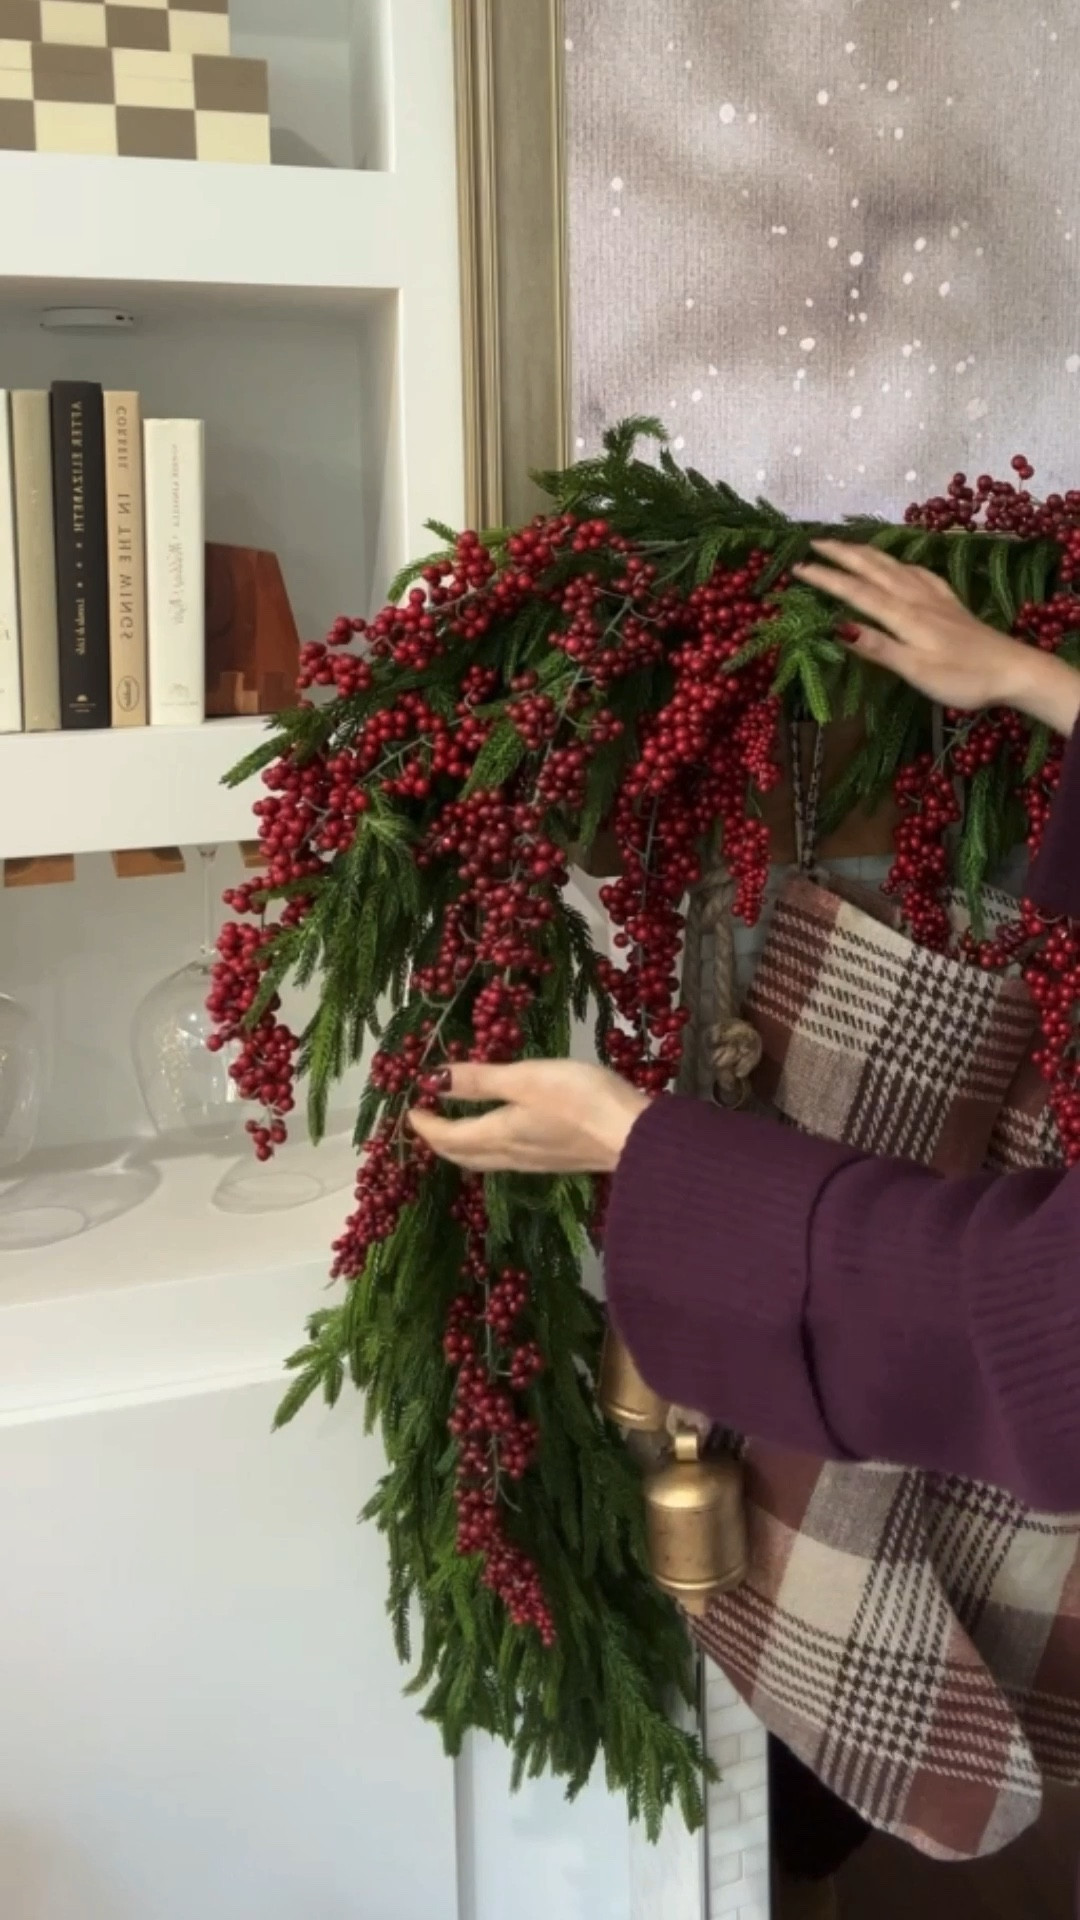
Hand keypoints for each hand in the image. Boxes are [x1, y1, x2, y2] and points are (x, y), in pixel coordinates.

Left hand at [408, 1060, 648, 1174]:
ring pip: (483, 1159)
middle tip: (424, 1121)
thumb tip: (433, 1080)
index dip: (425, 1125)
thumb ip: (480, 1080)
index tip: (410, 1109)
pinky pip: (505, 1159)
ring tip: (452, 1128)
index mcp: (497, 1134)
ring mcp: (533, 1162)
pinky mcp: (554, 1160)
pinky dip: (486, 1148)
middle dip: (438, 1140)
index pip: (448, 1137)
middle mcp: (510, 1155)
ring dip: (461, 1147)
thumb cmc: (580, 1100)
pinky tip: (498, 1136)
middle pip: (462, 1154)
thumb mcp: (526, 1078)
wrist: (634, 1137)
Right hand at [794, 541, 1079, 734]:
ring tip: (846, 544)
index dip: (826, 578)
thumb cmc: (964, 678)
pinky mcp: (950, 603)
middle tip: (812, 542)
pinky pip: (919, 573)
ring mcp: (935, 597)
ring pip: (894, 566)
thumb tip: (839, 628)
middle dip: (842, 554)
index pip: (856, 592)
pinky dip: (901, 563)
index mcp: (904, 616)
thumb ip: (879, 648)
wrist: (1014, 670)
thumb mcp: (917, 670)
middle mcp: (916, 599)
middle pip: (873, 569)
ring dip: (866, 553)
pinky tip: (900, 564)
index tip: (798, 568)